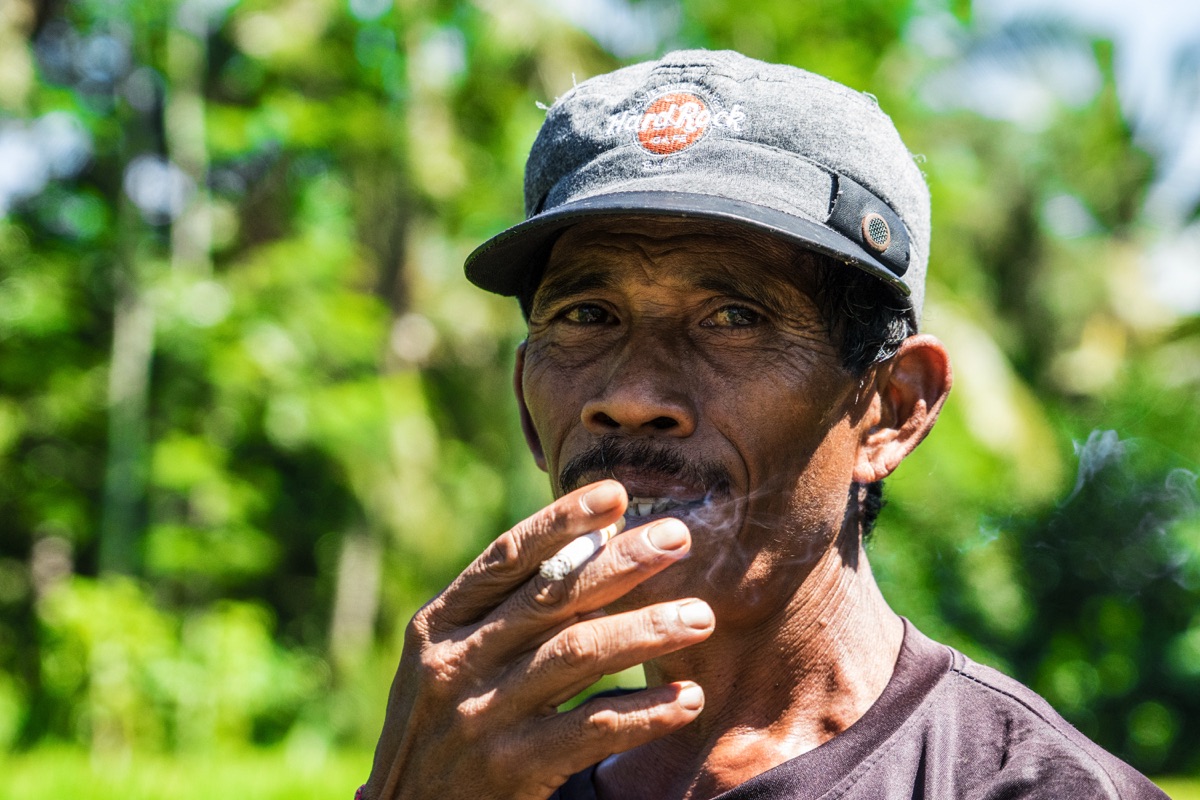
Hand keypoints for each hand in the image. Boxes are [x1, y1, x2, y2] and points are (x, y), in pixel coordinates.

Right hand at [362, 480, 714, 799]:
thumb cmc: (446, 728)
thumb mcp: (453, 661)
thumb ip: (510, 609)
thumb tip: (596, 541)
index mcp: (439, 625)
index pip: (507, 557)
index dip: (562, 521)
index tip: (616, 494)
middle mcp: (455, 663)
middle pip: (550, 598)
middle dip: (620, 563)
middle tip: (679, 538)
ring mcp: (481, 716)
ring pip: (576, 655)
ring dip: (646, 631)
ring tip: (700, 617)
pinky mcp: (509, 769)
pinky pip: (591, 729)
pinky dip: (644, 712)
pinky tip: (686, 698)